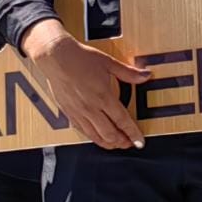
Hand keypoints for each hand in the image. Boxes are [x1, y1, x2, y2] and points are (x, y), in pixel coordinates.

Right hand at [22, 19, 151, 150]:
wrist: (56, 57)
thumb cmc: (80, 58)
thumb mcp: (108, 62)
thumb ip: (128, 72)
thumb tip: (146, 75)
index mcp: (103, 96)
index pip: (122, 121)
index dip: (133, 134)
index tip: (140, 142)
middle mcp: (91, 108)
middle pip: (109, 134)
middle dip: (122, 142)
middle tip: (129, 143)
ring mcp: (79, 112)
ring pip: (95, 136)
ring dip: (108, 143)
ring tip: (116, 144)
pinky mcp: (69, 113)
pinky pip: (82, 131)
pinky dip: (92, 137)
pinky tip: (97, 136)